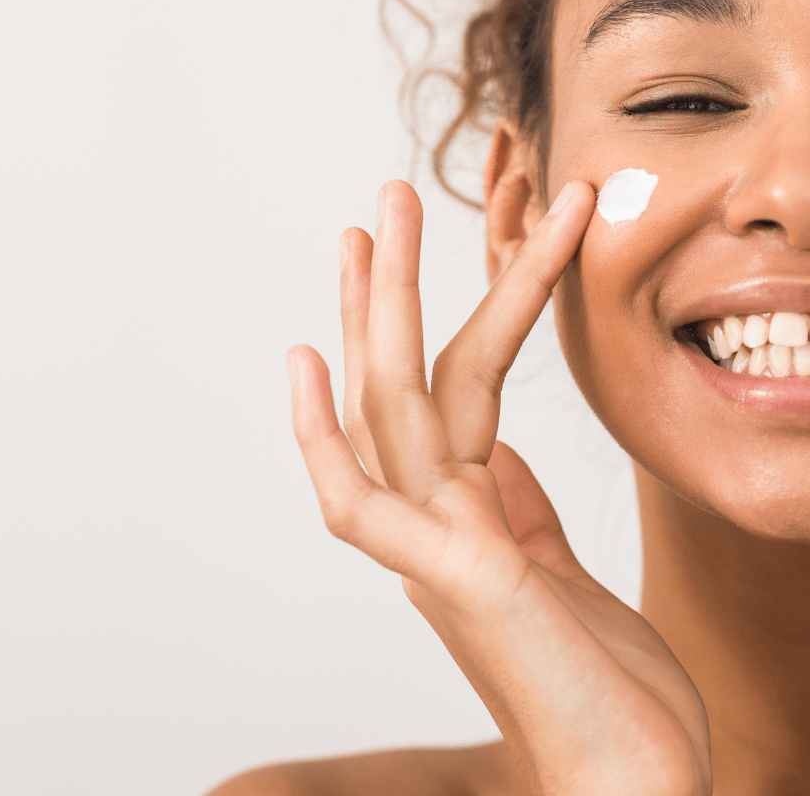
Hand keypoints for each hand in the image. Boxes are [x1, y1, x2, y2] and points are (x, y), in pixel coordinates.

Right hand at [287, 180, 710, 795]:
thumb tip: (501, 455)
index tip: (384, 260)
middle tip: (379, 204)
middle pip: (401, 380)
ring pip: (391, 407)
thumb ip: (522, 513)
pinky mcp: (449, 574)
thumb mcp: (564, 575)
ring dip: (380, 311)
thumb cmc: (609, 693)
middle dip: (390, 287)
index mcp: (468, 512)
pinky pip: (360, 499)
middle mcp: (437, 518)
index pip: (434, 392)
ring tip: (373, 225)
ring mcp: (435, 544)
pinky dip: (321, 435)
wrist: (634, 790)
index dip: (410, 322)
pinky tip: (307, 363)